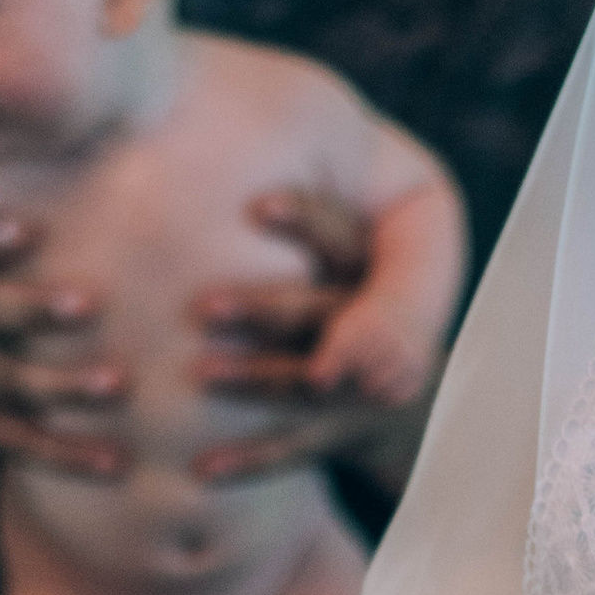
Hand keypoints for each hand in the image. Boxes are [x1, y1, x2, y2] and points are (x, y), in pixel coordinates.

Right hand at [0, 214, 128, 478]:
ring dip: (65, 384)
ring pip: (11, 382)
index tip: (27, 228)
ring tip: (116, 384)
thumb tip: (69, 158)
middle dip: (35, 308)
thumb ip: (12, 233)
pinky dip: (70, 455)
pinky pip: (25, 444)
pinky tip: (115, 462)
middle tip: (88, 303)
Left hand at [188, 188, 415, 481]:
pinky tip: (201, 470)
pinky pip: (294, 452)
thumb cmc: (343, 298)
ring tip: (200, 376)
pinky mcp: (346, 436)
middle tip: (206, 305)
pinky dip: (248, 463)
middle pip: (323, 312)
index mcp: (369, 268)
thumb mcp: (338, 249)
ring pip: (307, 384)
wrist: (413, 404)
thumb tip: (181, 124)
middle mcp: (371, 324)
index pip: (344, 238)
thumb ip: (293, 217)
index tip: (258, 209)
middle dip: (268, 310)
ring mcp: (362, 387)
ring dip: (254, 382)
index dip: (308, 221)